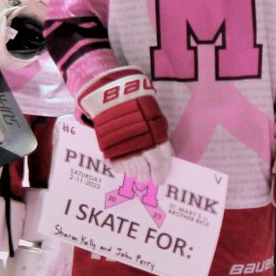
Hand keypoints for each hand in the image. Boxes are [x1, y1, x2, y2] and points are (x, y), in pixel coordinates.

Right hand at [78, 66, 172, 183]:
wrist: (110, 95)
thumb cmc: (135, 100)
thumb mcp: (152, 113)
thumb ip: (158, 131)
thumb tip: (165, 150)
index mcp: (156, 135)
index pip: (163, 156)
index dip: (164, 168)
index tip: (163, 175)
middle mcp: (143, 145)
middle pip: (151, 166)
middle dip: (153, 175)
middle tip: (153, 181)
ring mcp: (126, 149)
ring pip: (135, 169)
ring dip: (138, 174)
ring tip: (139, 176)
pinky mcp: (111, 151)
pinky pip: (118, 166)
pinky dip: (122, 169)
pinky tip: (124, 169)